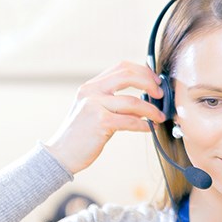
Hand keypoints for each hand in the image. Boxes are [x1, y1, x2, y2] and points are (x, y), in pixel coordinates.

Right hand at [45, 61, 166, 173]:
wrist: (61, 154)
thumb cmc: (81, 135)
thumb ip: (114, 102)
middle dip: (149, 83)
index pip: (121, 67)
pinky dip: (143, 124)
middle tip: (160, 95)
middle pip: (127, 76)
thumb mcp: (94, 111)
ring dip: (151, 109)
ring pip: (132, 101)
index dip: (142, 71)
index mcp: (90, 86)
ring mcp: (94, 105)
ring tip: (159, 117)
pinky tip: (149, 128)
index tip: (155, 81)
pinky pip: (130, 121)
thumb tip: (144, 99)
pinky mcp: (100, 122)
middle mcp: (91, 91)